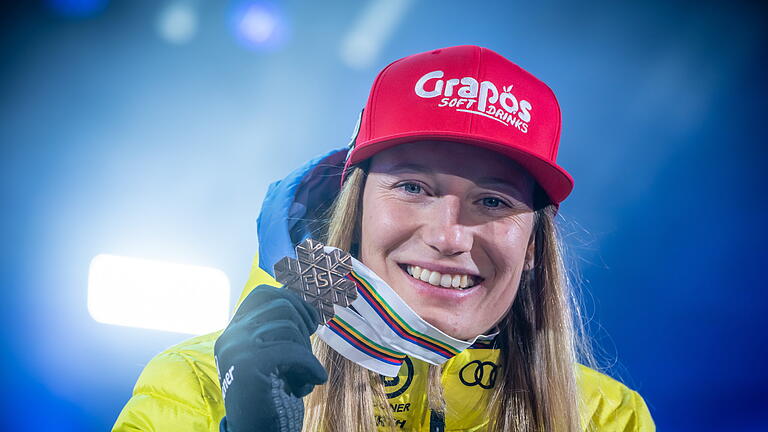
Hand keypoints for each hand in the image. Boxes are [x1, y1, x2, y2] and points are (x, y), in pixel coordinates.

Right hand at [214, 285, 327, 431]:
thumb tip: (299, 292)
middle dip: (304, 322)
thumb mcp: (274, 356)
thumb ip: (279, 329)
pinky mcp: (250, 365)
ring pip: (289, 326)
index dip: (293, 299)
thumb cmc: (272, 395)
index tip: (310, 320)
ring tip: (302, 373)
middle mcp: (231, 336)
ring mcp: (237, 349)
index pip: (262, 293)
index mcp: (234, 332)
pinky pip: (294, 350)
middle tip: (311, 343)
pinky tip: (314, 381)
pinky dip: (311, 366)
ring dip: (306, 350)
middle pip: (281, 304)